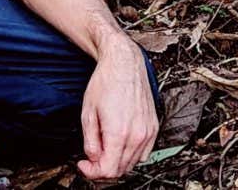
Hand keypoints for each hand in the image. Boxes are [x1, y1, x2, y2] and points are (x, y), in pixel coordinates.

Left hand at [77, 34, 159, 181]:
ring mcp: (148, 131)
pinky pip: (144, 152)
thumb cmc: (105, 83)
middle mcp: (137, 134)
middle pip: (120, 170)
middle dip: (103, 169)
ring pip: (133, 163)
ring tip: (104, 149)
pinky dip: (132, 155)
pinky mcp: (153, 126)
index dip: (92, 173)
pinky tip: (120, 144)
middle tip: (91, 158)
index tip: (84, 164)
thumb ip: (90, 142)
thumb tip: (93, 158)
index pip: (108, 171)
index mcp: (119, 133)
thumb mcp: (88, 113)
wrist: (124, 64)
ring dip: (117, 163)